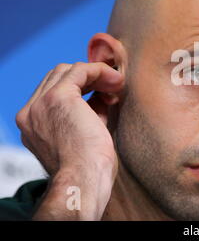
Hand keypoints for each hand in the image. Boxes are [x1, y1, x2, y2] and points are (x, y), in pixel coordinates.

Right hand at [15, 62, 123, 219]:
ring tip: (117, 85)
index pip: (53, 92)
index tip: (105, 96)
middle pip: (58, 78)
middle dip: (88, 79)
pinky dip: (99, 70)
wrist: (84, 179)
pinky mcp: (58, 98)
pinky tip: (116, 80)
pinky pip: (80, 70)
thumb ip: (87, 114)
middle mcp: (30, 113)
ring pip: (68, 71)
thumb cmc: (89, 167)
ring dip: (96, 74)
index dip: (82, 88)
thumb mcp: (85, 136)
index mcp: (33, 125)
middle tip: (113, 88)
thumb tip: (103, 95)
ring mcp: (40, 104)